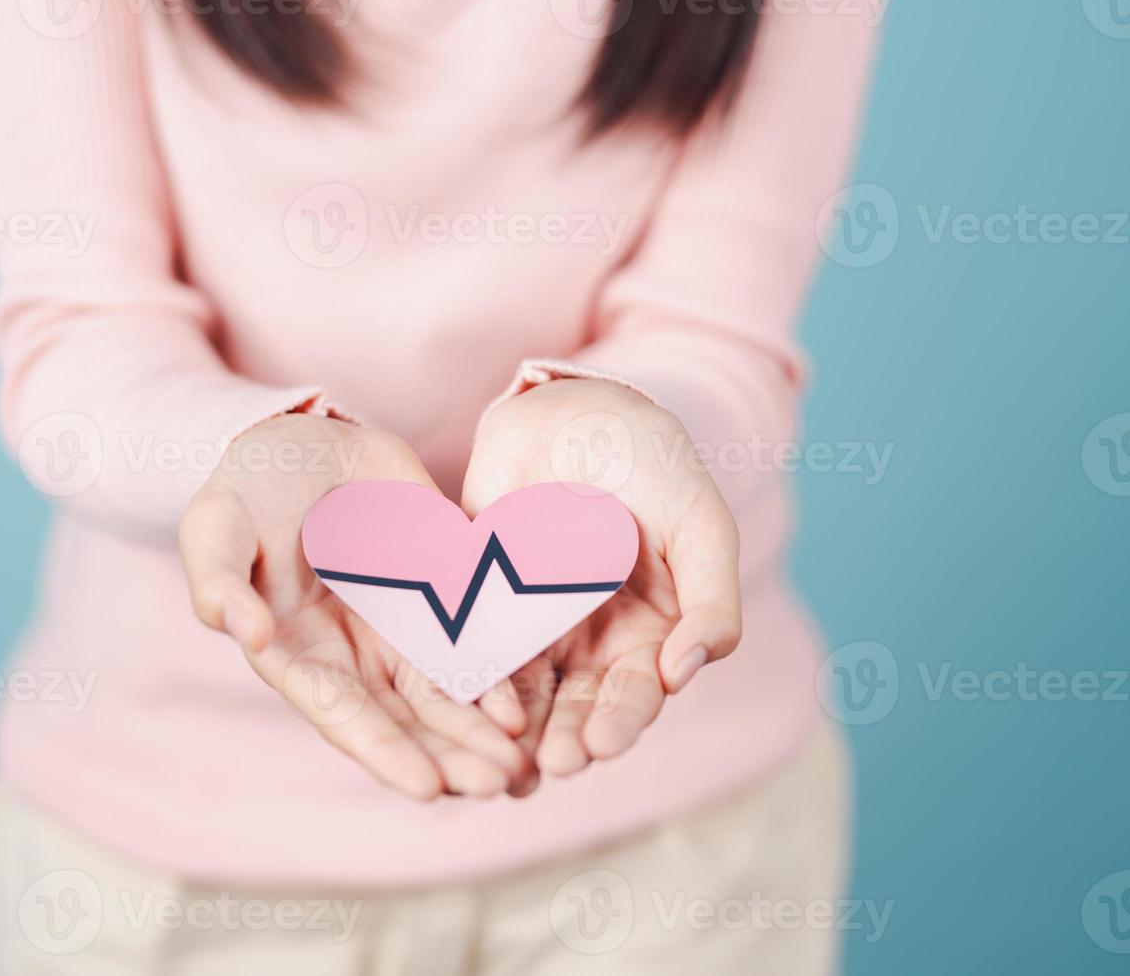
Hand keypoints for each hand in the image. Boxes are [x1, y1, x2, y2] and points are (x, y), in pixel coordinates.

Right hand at [179, 414, 535, 800]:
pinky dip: (502, 676)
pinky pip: (478, 641)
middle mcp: (355, 655)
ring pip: (449, 694)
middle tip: (499, 787)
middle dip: (453, 757)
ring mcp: (403, 626)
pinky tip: (532, 705)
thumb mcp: (217, 525)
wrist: (302, 436)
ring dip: (485, 734)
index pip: (345, 715)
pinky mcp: (443, 591)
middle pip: (409, 720)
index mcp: (299, 653)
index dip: (386, 753)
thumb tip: (251, 637)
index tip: (428, 788)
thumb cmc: (244, 488)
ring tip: (526, 768)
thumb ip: (221, 583)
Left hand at [463, 378, 741, 776]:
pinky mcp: (480, 602)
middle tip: (557, 764)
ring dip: (518, 731)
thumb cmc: (655, 467)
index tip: (601, 744)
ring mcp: (532, 625)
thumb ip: (712, 602)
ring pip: (524, 692)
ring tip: (510, 763)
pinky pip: (472, 649)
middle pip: (578, 704)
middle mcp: (590, 642)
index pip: (636, 691)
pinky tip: (461, 712)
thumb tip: (690, 672)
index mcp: (649, 634)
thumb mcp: (701, 527)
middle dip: (568, 738)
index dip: (621, 720)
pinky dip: (469, 684)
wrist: (578, 408)